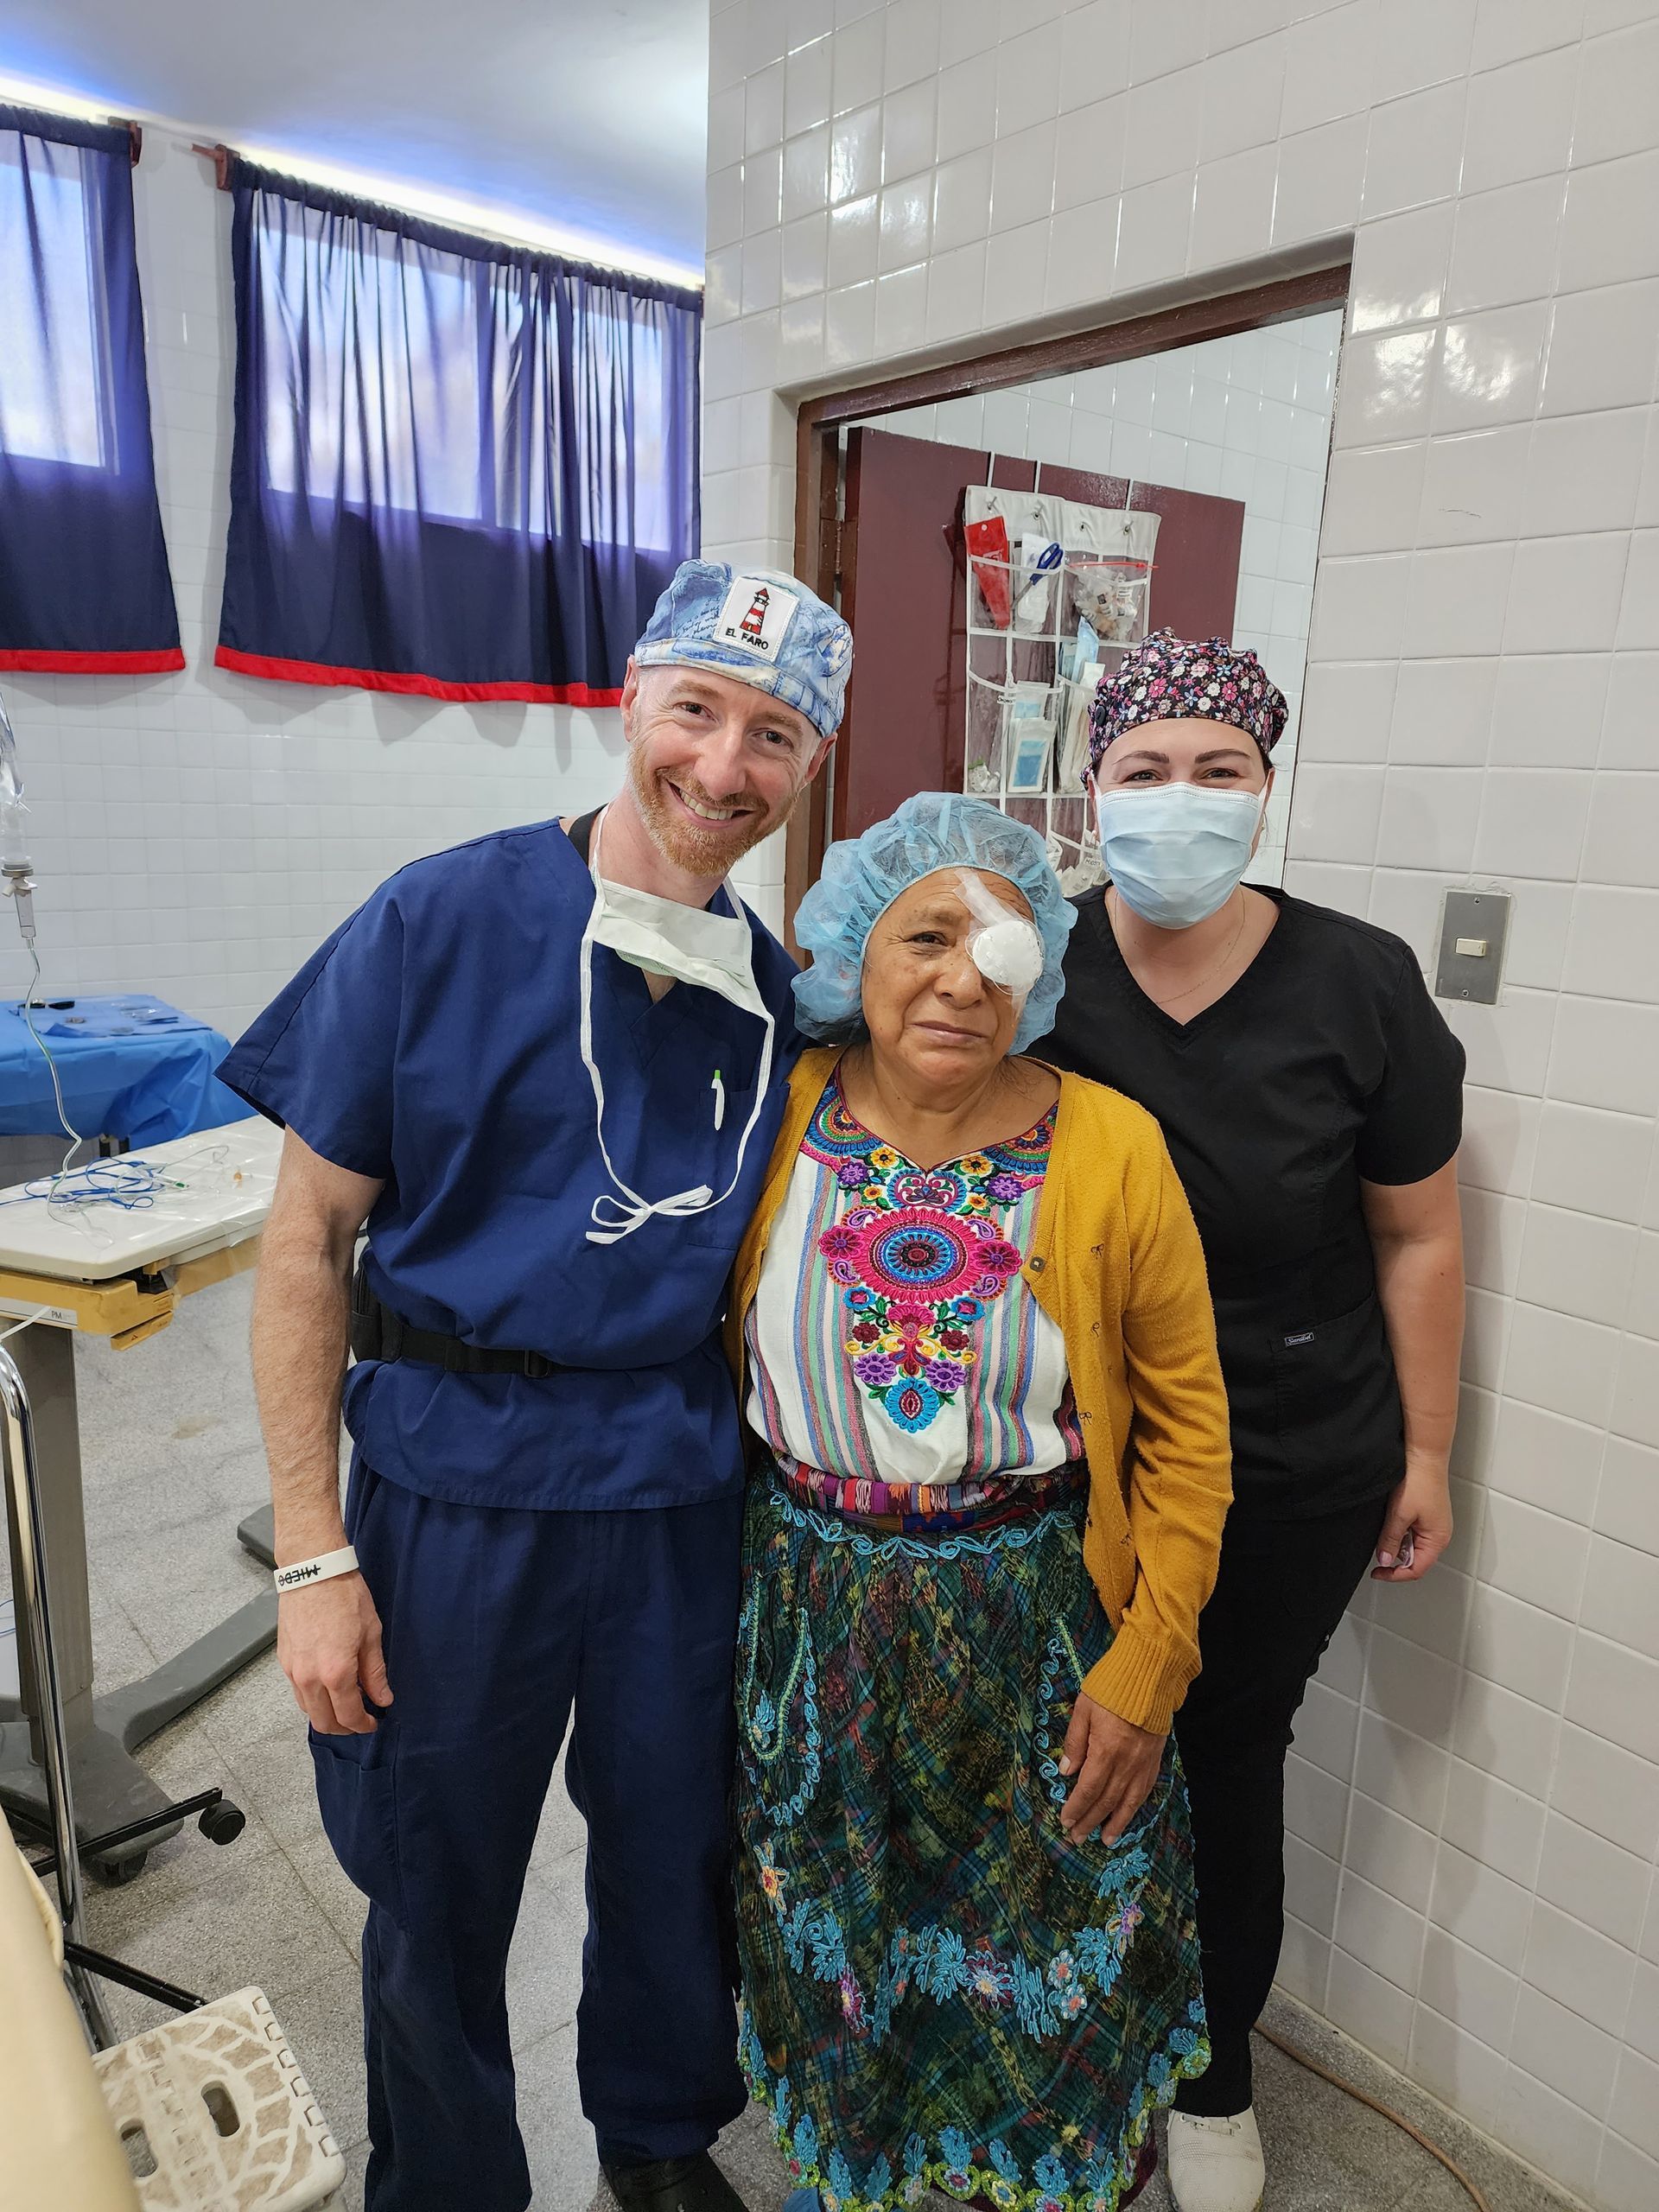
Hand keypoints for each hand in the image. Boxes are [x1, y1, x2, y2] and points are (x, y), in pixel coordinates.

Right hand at [277, 1572, 391, 1733]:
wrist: (313, 1572)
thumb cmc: (345, 1597)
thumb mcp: (371, 1634)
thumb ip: (375, 1672)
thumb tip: (383, 1698)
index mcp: (335, 1673)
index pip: (349, 1716)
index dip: (364, 1725)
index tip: (374, 1722)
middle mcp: (309, 1678)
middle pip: (324, 1722)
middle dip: (344, 1728)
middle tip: (361, 1719)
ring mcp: (292, 1671)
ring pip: (308, 1711)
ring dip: (327, 1715)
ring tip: (346, 1703)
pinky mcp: (283, 1661)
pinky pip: (298, 1693)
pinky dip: (314, 1699)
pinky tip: (329, 1687)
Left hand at [1058, 1692, 1165, 1845]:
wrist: (1150, 1674)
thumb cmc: (1111, 1687)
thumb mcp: (1083, 1709)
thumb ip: (1075, 1743)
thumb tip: (1066, 1773)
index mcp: (1105, 1751)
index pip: (1087, 1789)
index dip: (1076, 1809)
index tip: (1065, 1821)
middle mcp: (1126, 1763)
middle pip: (1106, 1801)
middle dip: (1090, 1821)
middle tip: (1077, 1838)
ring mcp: (1143, 1763)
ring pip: (1128, 1802)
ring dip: (1115, 1823)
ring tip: (1105, 1840)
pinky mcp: (1155, 1759)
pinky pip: (1144, 1790)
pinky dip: (1134, 1807)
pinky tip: (1128, 1814)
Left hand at [1372, 1459, 1453, 1582]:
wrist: (1423, 1456)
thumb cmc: (1419, 1482)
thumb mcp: (1399, 1515)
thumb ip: (1391, 1540)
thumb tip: (1385, 1561)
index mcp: (1437, 1539)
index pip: (1416, 1569)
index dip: (1395, 1574)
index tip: (1377, 1572)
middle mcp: (1439, 1535)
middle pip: (1415, 1559)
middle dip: (1395, 1558)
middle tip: (1378, 1549)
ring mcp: (1433, 1525)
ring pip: (1411, 1545)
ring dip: (1396, 1542)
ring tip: (1386, 1527)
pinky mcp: (1427, 1516)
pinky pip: (1412, 1532)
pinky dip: (1400, 1531)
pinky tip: (1392, 1520)